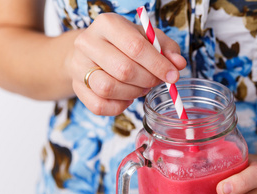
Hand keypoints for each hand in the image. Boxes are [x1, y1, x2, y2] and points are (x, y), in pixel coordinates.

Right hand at [69, 13, 186, 115]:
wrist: (91, 52)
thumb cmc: (124, 44)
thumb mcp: (147, 38)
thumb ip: (166, 49)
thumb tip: (178, 64)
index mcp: (107, 24)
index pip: (136, 47)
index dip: (158, 65)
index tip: (173, 76)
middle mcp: (88, 42)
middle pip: (123, 70)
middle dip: (147, 80)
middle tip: (155, 82)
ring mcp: (79, 66)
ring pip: (108, 88)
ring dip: (132, 93)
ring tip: (140, 87)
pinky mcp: (77, 87)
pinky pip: (100, 106)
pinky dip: (119, 106)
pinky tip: (126, 97)